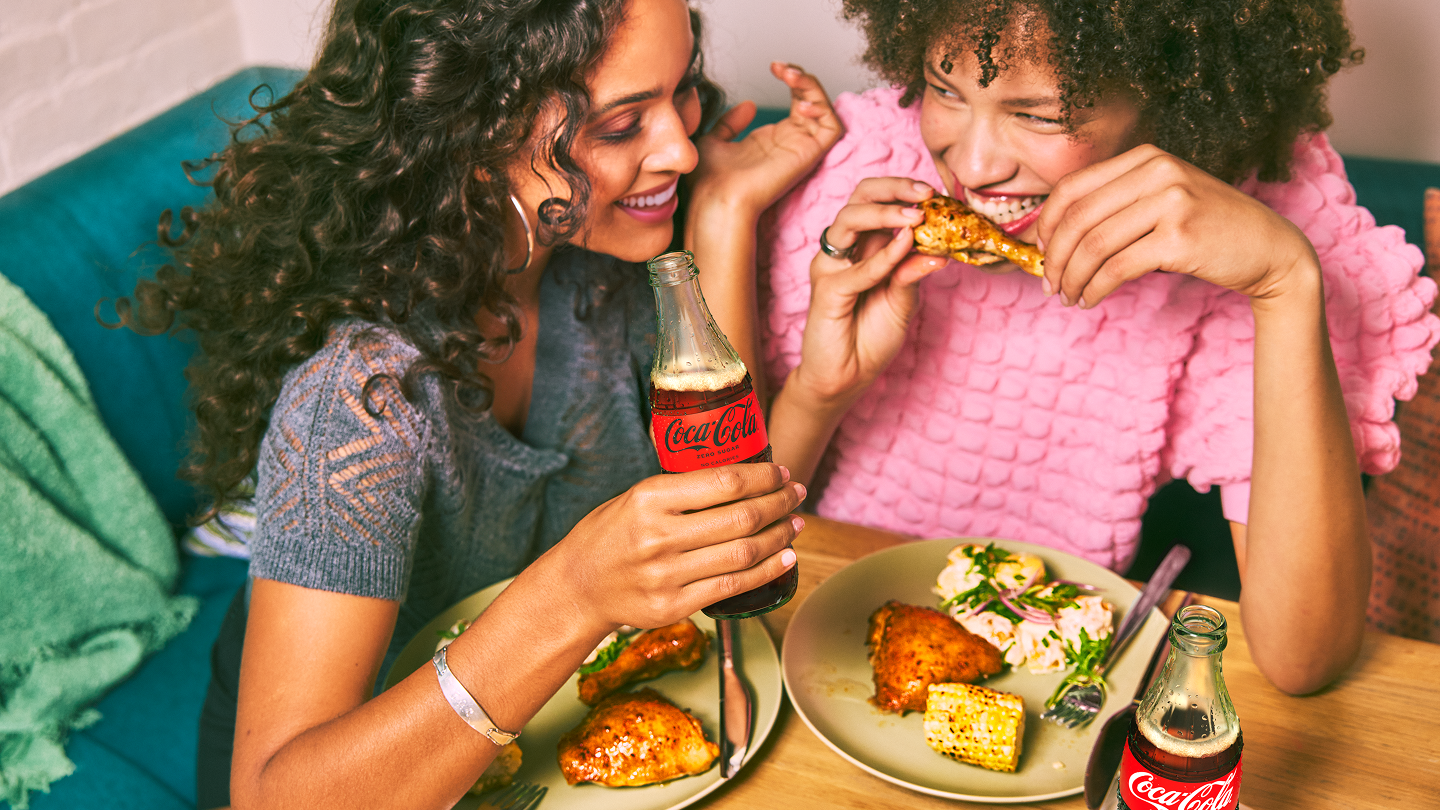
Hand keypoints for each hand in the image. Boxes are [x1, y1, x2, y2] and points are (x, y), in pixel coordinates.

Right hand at [548, 464, 805, 629]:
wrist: (576, 587)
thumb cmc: (609, 535)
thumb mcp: (635, 498)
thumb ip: (681, 491)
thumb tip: (743, 479)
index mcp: (648, 499)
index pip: (723, 482)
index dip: (762, 477)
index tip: (781, 472)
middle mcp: (658, 536)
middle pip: (740, 518)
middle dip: (779, 503)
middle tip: (796, 494)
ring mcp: (667, 575)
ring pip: (743, 553)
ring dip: (780, 537)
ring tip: (795, 524)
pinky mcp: (673, 606)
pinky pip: (733, 587)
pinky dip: (766, 571)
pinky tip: (784, 558)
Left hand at [689, 62, 843, 216]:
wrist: (715, 197)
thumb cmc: (710, 180)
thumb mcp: (715, 140)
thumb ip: (731, 123)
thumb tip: (748, 105)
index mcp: (772, 139)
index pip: (796, 101)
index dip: (791, 79)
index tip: (773, 67)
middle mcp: (790, 143)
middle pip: (813, 100)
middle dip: (802, 77)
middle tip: (781, 68)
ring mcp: (801, 148)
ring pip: (826, 110)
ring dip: (813, 87)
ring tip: (790, 77)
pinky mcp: (809, 155)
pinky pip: (832, 128)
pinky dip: (824, 108)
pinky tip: (799, 102)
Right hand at [790, 177, 949, 404]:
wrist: (848, 378)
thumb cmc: (871, 337)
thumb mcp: (904, 300)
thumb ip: (914, 272)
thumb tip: (940, 250)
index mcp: (864, 245)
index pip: (878, 199)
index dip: (905, 190)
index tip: (938, 194)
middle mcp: (845, 250)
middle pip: (859, 197)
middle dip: (893, 188)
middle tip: (925, 193)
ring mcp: (831, 267)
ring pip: (849, 220)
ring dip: (885, 213)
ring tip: (915, 217)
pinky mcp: (826, 292)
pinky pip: (856, 269)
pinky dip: (883, 258)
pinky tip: (905, 248)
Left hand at [1036, 145, 1318, 307]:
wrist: (1271, 248)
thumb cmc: (1207, 230)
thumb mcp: (1162, 200)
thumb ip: (1117, 205)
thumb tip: (1051, 236)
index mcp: (1146, 157)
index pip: (1073, 187)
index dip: (1047, 223)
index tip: (1038, 251)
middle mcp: (1158, 171)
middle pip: (1078, 217)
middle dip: (1054, 256)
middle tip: (1049, 284)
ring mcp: (1171, 201)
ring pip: (1094, 245)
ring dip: (1072, 277)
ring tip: (1068, 296)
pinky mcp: (1180, 237)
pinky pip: (1117, 267)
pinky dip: (1095, 288)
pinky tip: (1090, 299)